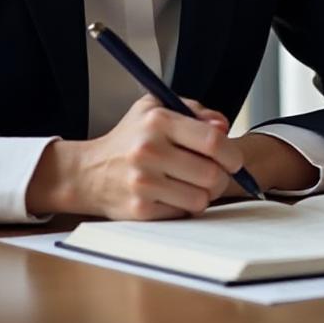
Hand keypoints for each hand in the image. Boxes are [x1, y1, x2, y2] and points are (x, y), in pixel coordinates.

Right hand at [25, 95, 246, 218]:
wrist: (88, 172)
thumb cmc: (130, 138)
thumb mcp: (156, 109)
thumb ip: (195, 112)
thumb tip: (223, 127)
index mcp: (157, 121)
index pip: (212, 141)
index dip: (231, 153)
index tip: (234, 160)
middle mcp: (148, 150)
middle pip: (212, 174)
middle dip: (222, 177)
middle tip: (217, 174)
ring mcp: (143, 182)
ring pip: (201, 198)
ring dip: (204, 194)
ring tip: (193, 184)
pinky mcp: (139, 209)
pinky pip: (182, 213)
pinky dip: (184, 206)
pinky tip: (173, 194)